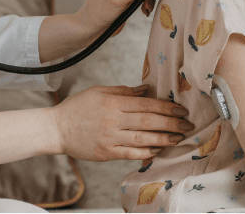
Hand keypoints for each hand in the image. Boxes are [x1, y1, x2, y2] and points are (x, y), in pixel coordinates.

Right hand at [50, 85, 192, 160]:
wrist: (57, 128)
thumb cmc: (78, 107)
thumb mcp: (98, 91)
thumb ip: (123, 91)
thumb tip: (146, 90)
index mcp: (112, 102)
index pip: (146, 104)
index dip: (166, 106)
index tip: (180, 109)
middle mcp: (113, 120)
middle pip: (148, 121)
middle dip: (171, 123)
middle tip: (187, 124)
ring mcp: (110, 138)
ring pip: (143, 139)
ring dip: (164, 139)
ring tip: (179, 138)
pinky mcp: (107, 153)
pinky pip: (131, 154)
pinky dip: (146, 153)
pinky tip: (158, 150)